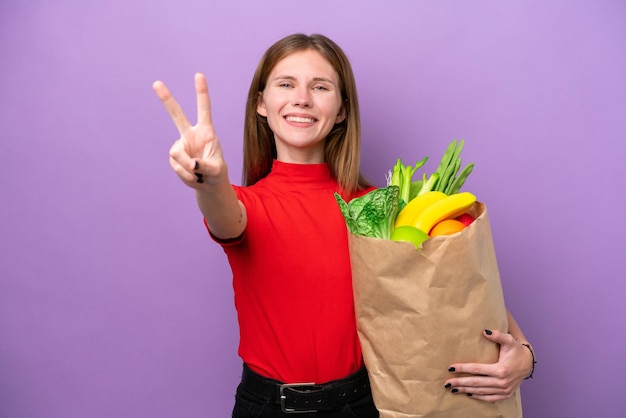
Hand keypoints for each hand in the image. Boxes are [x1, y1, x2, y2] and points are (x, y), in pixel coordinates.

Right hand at [153, 73, 226, 187]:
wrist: (208, 183)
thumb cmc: (217, 173)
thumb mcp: (218, 171)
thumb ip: (207, 166)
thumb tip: (192, 164)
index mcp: (206, 131)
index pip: (204, 109)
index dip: (202, 93)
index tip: (199, 75)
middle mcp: (191, 134)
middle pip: (177, 115)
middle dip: (166, 99)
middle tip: (156, 83)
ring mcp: (181, 145)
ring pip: (177, 153)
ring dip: (186, 167)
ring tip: (198, 175)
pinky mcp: (174, 157)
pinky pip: (176, 165)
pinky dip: (185, 174)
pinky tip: (193, 177)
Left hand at [444, 329, 532, 401]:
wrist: (528, 363)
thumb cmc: (516, 350)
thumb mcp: (509, 340)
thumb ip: (497, 335)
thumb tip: (484, 331)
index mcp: (501, 369)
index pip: (477, 369)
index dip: (463, 369)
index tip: (450, 368)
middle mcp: (502, 382)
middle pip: (476, 383)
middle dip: (460, 383)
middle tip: (447, 383)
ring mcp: (504, 390)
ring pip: (481, 392)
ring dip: (466, 391)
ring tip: (453, 389)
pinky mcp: (506, 394)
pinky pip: (490, 398)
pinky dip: (478, 397)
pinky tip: (468, 394)